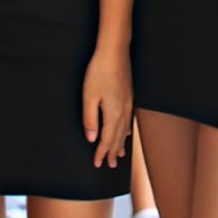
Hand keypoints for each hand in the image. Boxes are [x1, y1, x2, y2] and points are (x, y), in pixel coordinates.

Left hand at [82, 48, 131, 168]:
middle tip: (110, 165)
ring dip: (120, 144)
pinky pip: (128, 120)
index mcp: (113, 112)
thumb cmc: (99, 71)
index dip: (102, 153)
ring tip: (119, 155)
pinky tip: (125, 134)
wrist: (115, 52)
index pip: (106, 139)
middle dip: (113, 152)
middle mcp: (123, 111)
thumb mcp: (89, 95)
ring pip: (124, 130)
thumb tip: (92, 138)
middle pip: (117, 137)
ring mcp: (128, 103)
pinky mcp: (128, 96)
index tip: (98, 164)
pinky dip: (125, 131)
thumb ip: (90, 118)